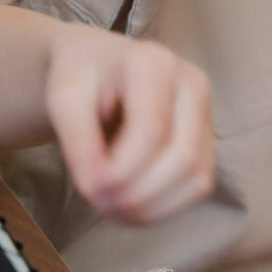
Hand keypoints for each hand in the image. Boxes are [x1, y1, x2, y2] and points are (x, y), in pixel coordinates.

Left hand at [44, 24, 213, 224]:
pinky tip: (131, 205)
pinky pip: (197, 187)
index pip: (153, 131)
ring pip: (195, 177)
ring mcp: (206, 114)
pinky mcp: (206, 142)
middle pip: (181, 157)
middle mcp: (192, 85)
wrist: (99, 69)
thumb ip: (78, 141)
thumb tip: (97, 187)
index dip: (122, 171)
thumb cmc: (83, 79)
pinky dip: (163, 207)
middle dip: (137, 194)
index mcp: (156, 64)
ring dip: (151, 206)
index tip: (88, 186)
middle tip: (97, 202)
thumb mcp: (65, 99)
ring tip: (111, 206)